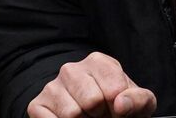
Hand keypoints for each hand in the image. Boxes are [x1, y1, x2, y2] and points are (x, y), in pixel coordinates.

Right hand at [26, 53, 156, 117]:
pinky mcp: (36, 105)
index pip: (114, 91)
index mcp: (98, 62)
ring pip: (72, 114)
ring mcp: (52, 87)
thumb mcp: (139, 101)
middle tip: (101, 114)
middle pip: (91, 102)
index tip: (118, 108)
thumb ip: (139, 100)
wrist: (98, 113)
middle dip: (101, 114)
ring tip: (88, 117)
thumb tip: (120, 104)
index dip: (119, 107)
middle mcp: (71, 69)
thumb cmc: (118, 105)